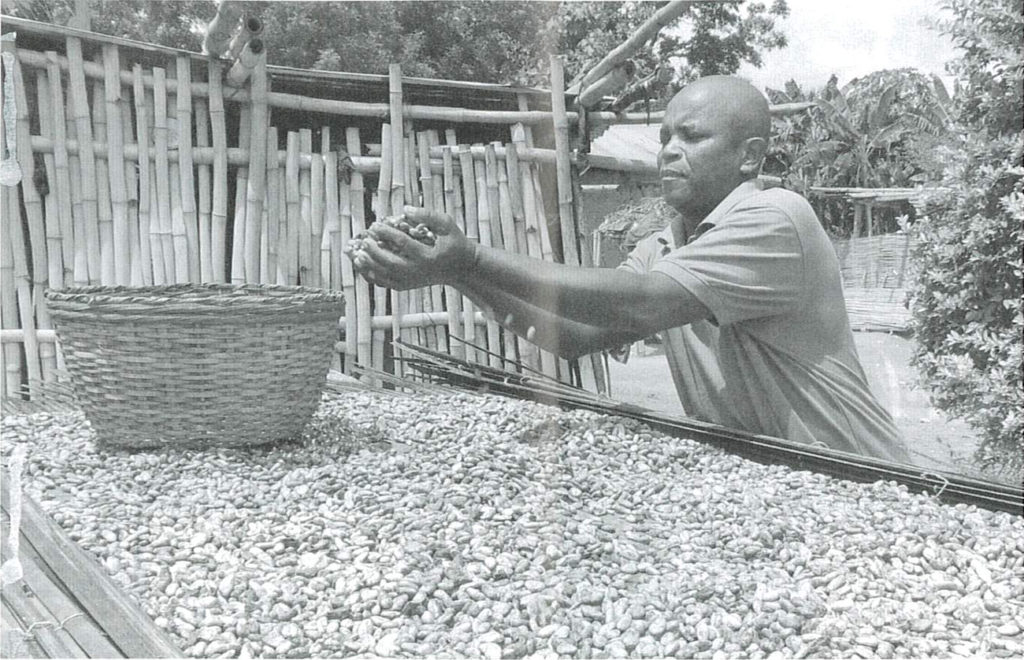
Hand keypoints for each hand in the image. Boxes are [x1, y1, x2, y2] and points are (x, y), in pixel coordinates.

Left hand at [347, 206, 476, 289]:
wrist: (460, 268)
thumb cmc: (454, 242)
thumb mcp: (447, 224)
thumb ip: (427, 215)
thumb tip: (405, 209)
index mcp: (428, 256)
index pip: (403, 244)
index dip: (387, 233)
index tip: (375, 224)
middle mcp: (419, 271)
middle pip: (390, 263)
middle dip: (374, 251)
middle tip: (364, 239)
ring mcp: (411, 281)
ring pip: (385, 276)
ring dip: (368, 265)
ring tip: (356, 254)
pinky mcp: (407, 286)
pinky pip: (384, 283)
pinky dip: (370, 275)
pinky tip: (361, 265)